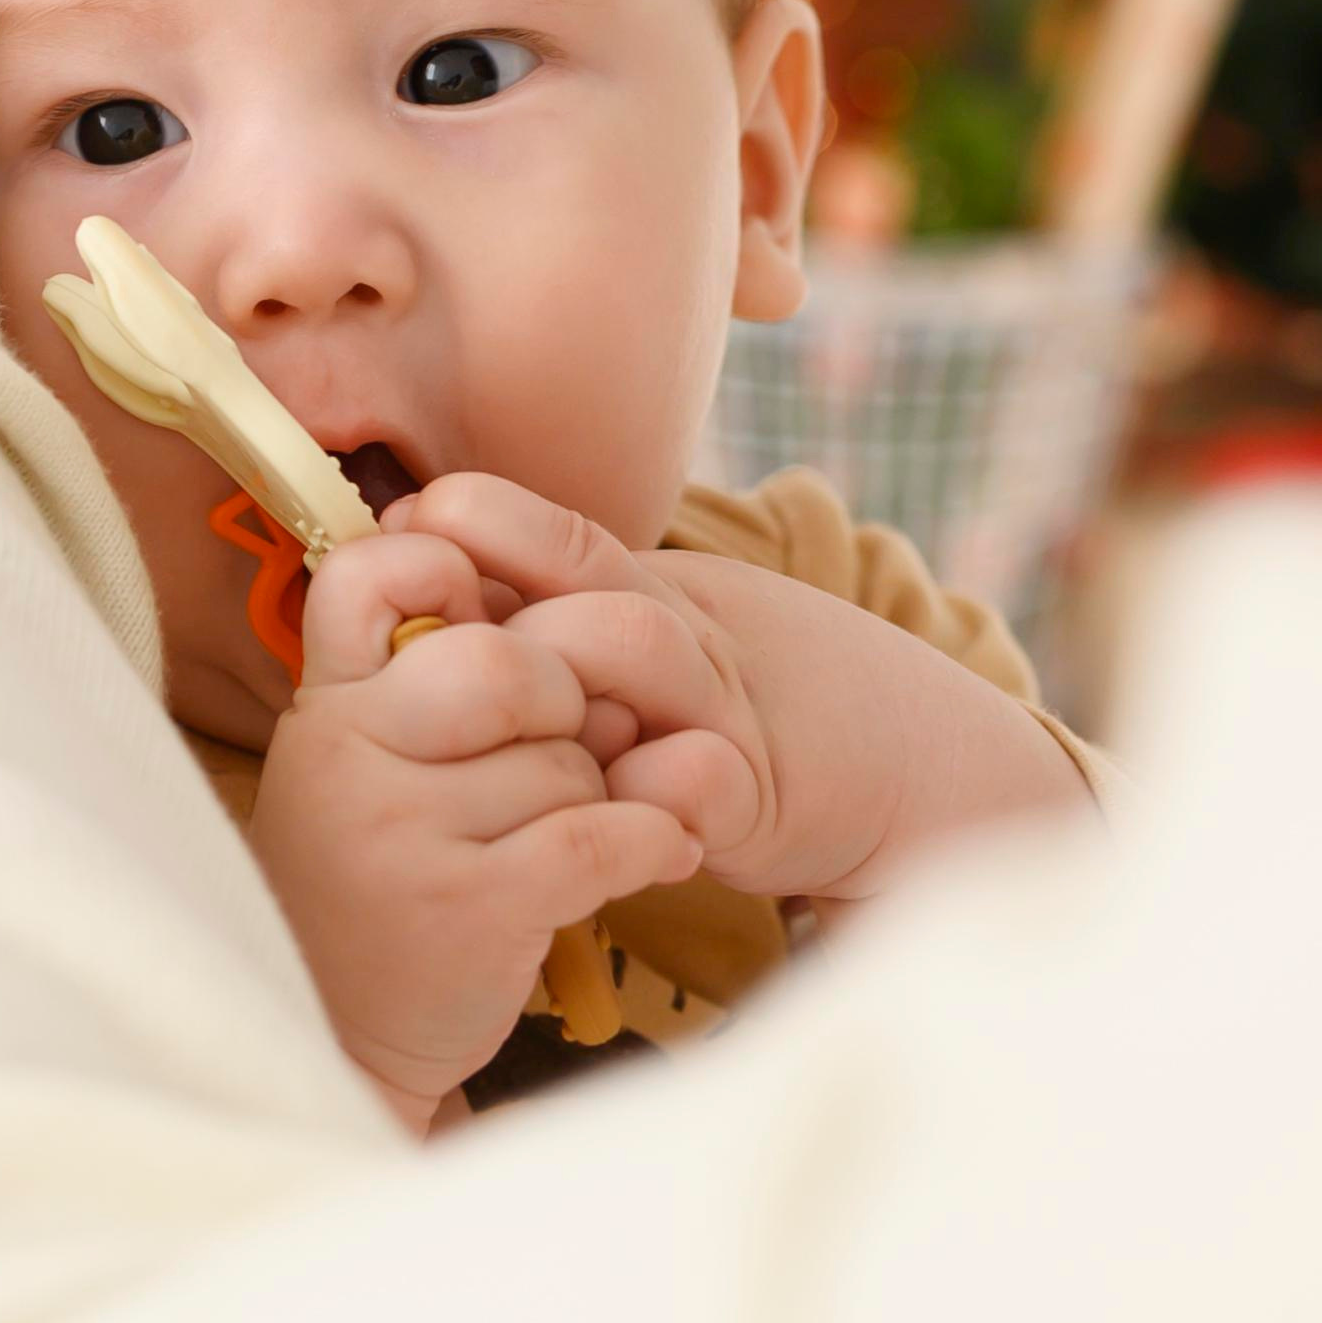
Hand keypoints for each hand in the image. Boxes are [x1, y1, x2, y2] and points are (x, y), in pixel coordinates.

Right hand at [247, 524, 697, 1134]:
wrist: (347, 1038)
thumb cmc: (375, 875)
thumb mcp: (362, 760)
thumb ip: (423, 673)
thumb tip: (556, 612)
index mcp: (324, 703)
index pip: (370, 571)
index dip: (449, 573)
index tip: (484, 620)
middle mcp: (348, 754)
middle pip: (507, 662)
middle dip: (565, 700)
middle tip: (565, 744)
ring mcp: (402, 831)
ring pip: (568, 759)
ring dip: (600, 792)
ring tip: (575, 829)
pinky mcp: (469, 907)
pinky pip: (601, 834)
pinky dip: (652, 839)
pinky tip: (658, 852)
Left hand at [391, 477, 1087, 907]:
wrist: (917, 771)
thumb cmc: (749, 711)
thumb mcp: (670, 641)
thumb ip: (574, 616)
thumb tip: (442, 578)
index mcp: (657, 595)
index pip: (562, 534)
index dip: (480, 520)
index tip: (404, 520)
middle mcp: (689, 635)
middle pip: (589, 574)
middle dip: (501, 581)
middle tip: (423, 617)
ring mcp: (729, 712)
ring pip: (642, 647)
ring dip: (566, 666)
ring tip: (500, 702)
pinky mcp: (767, 802)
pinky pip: (706, 779)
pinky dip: (665, 784)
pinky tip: (621, 793)